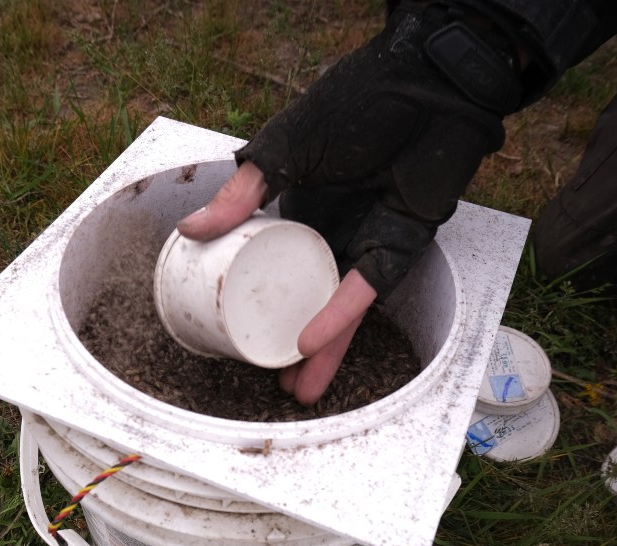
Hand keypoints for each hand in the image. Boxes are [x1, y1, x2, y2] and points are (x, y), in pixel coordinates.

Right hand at [179, 1, 515, 402]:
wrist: (426, 82)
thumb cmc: (356, 102)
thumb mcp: (284, 147)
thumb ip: (242, 192)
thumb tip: (190, 230)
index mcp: (308, 210)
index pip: (282, 268)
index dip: (264, 303)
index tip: (240, 333)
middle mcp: (340, 233)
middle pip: (314, 299)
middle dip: (295, 344)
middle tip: (272, 381)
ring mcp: (372, 241)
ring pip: (345, 309)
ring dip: (324, 349)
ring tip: (299, 391)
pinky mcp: (403, 245)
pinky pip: (369, 288)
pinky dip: (341, 314)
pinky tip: (312, 342)